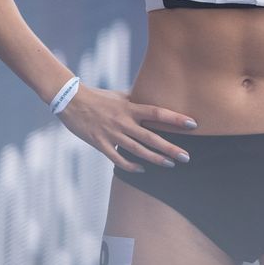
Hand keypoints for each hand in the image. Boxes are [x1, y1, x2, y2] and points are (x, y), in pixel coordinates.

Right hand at [56, 86, 194, 172]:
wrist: (70, 101)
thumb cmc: (99, 96)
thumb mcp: (120, 95)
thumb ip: (137, 99)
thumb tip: (153, 97)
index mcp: (130, 108)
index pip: (158, 113)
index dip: (176, 118)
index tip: (193, 124)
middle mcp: (123, 121)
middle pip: (151, 137)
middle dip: (170, 148)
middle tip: (186, 157)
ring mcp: (112, 134)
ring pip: (137, 150)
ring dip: (155, 159)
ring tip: (170, 165)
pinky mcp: (100, 144)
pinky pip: (117, 158)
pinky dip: (130, 166)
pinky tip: (142, 170)